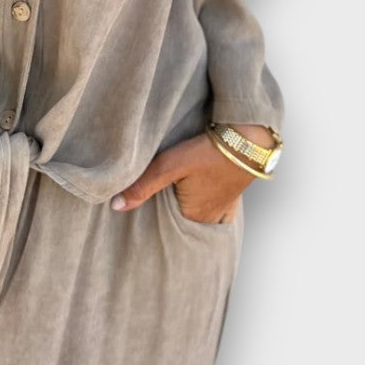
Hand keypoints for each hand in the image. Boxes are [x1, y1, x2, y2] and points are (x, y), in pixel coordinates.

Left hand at [109, 127, 262, 222]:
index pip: (165, 226)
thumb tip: (115, 206)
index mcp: (193, 216)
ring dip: (184, 212)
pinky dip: (206, 210)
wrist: (249, 137)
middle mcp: (210, 218)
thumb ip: (143, 186)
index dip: (151, 221)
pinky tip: (199, 205)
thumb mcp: (169, 166)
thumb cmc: (208, 151)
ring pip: (199, 217)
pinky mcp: (232, 194)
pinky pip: (217, 211)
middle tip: (150, 211)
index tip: (138, 219)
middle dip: (167, 219)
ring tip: (168, 205)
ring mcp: (223, 208)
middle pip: (182, 222)